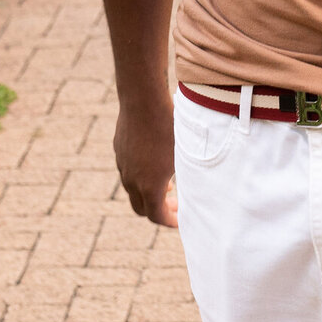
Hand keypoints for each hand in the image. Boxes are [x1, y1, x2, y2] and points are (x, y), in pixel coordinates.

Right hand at [112, 104, 179, 227]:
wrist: (143, 100)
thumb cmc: (170, 126)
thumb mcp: (186, 153)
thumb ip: (190, 175)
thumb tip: (202, 187)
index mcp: (149, 186)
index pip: (156, 216)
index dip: (170, 221)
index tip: (181, 220)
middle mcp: (132, 180)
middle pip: (141, 208)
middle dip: (158, 210)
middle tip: (175, 204)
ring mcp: (123, 165)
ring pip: (133, 189)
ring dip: (149, 192)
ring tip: (167, 185)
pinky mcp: (119, 150)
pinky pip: (128, 171)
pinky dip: (141, 176)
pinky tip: (154, 163)